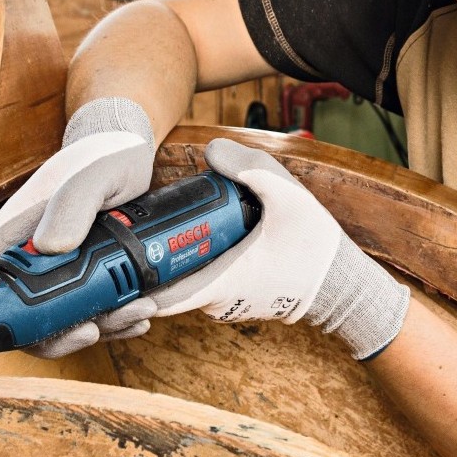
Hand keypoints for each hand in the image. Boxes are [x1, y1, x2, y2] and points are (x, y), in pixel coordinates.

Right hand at [0, 97, 158, 356]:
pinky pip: (94, 311)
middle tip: (92, 330)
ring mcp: (62, 270)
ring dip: (99, 328)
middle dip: (56, 337)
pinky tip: (142, 314)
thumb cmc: (106, 157)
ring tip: (137, 312)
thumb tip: (51, 247)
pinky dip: (116, 321)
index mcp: (16, 233)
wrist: (134, 154)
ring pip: (63, 320)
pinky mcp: (90, 276)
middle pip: (22, 318)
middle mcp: (32, 257)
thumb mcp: (95, 174)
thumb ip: (72, 204)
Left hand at [147, 137, 409, 360]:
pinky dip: (190, 267)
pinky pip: (201, 286)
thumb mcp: (288, 197)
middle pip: (163, 288)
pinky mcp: (237, 299)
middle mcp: (217, 302)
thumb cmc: (316, 249)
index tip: (111, 264)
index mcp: (221, 283)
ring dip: (168, 264)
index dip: (129, 286)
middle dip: (144, 264)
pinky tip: (191, 240)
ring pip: (183, 286)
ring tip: (154, 232)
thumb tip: (212, 151)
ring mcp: (227, 304)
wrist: (344, 285)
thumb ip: (250, 169)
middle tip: (127, 232)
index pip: (159, 298)